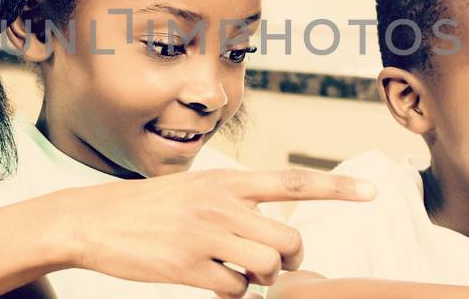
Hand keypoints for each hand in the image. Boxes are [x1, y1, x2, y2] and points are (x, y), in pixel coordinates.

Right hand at [44, 169, 374, 297]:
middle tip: (266, 264)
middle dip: (288, 261)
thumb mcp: (198, 190)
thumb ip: (239, 204)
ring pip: (267, 268)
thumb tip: (279, 237)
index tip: (373, 193)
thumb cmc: (152, 209)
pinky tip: (209, 280)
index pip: (294, 182)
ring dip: (259, 279)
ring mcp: (205, 235)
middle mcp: (221, 204)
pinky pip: (234, 291)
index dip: (337, 189)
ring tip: (235, 271)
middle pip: (288, 240)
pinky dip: (230, 292)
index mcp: (227, 180)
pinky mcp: (186, 266)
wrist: (94, 220)